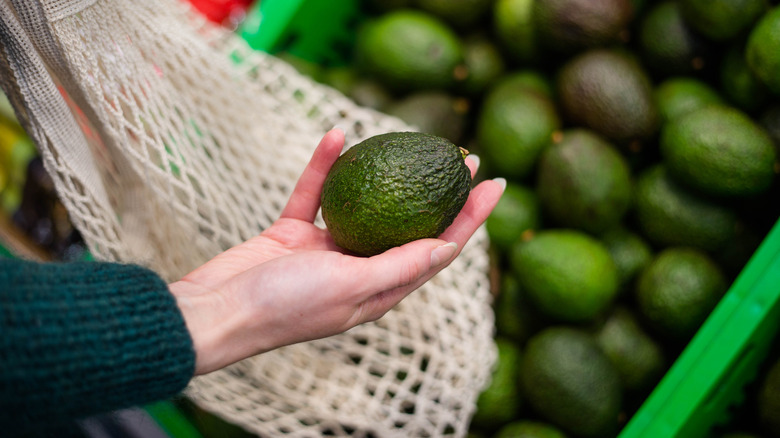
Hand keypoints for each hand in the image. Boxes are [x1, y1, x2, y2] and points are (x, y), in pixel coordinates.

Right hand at [169, 128, 504, 374]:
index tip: (494, 183)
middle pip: (410, 224)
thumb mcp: (351, 287)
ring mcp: (326, 250)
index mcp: (380, 290)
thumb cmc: (285, 307)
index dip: (470, 218)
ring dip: (388, 173)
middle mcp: (359, 269)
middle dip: (441, 192)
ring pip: (365, 203)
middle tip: (463, 155)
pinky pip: (315, 193)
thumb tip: (448, 248)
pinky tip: (334, 135)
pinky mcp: (293, 233)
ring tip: (414, 141)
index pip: (438, 250)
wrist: (216, 311)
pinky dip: (323, 167)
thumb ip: (398, 266)